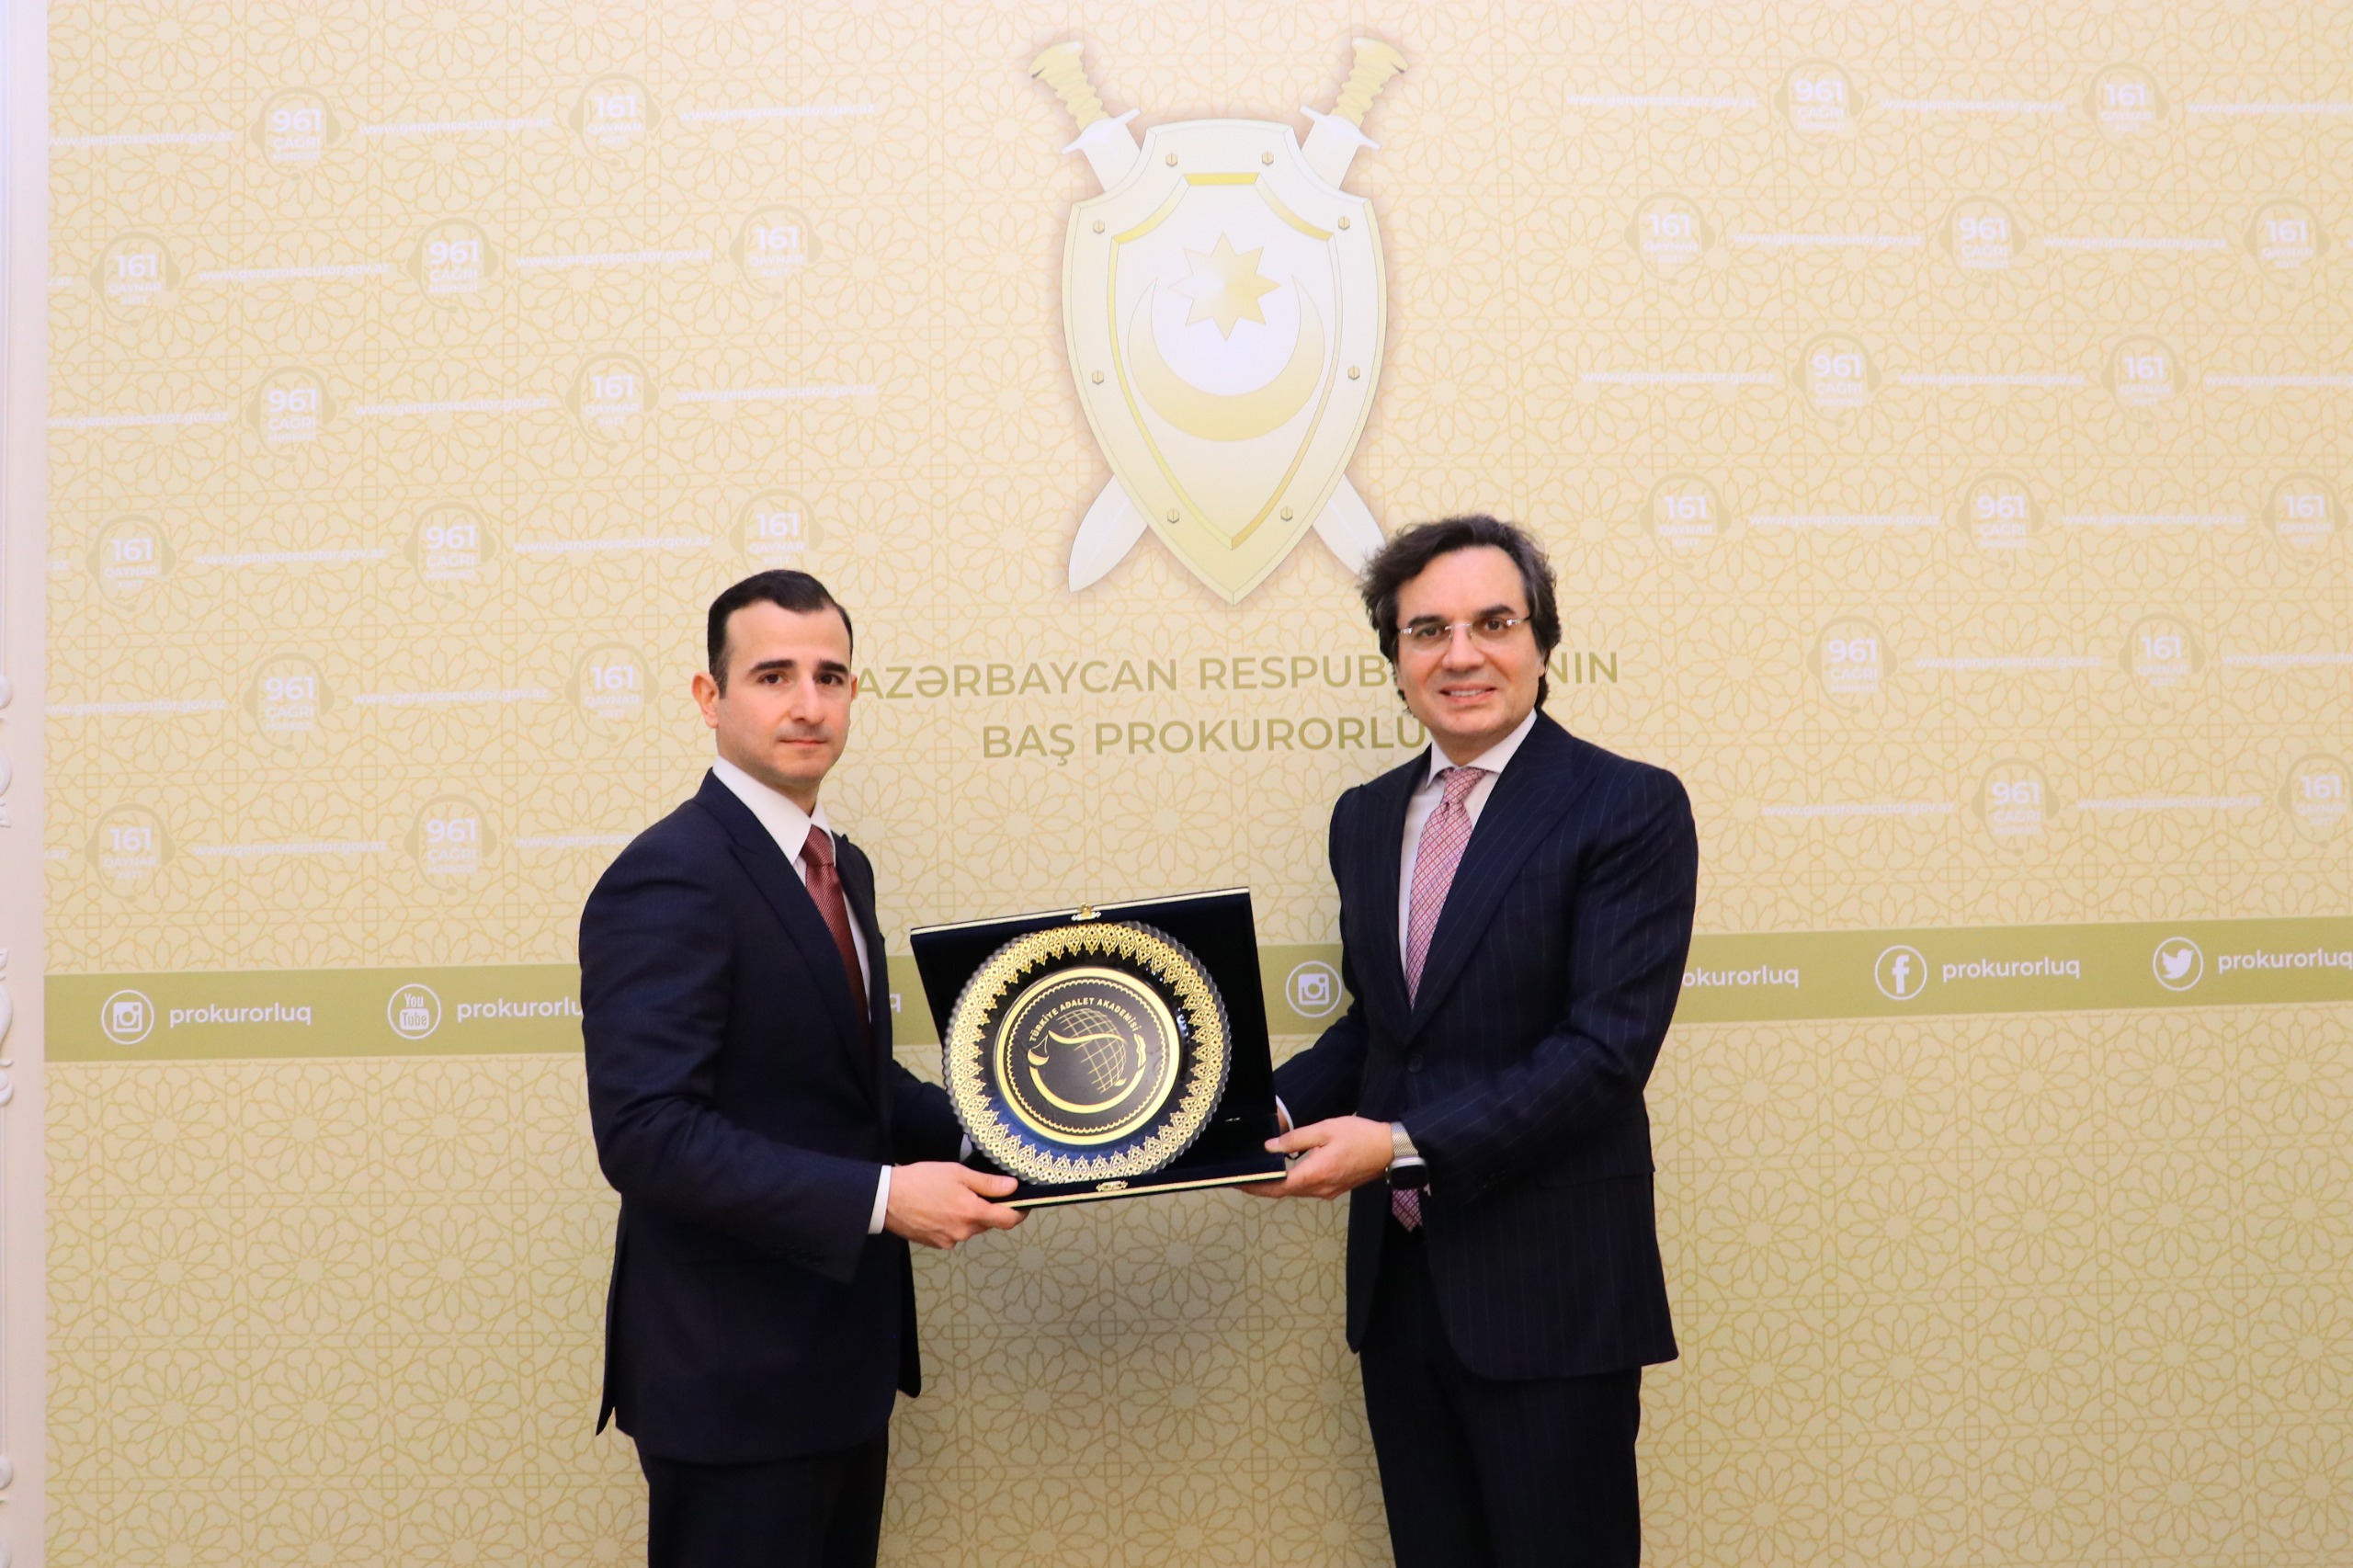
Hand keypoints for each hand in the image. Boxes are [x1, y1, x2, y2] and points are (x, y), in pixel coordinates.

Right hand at [885, 1162, 1025, 1248]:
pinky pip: (954, 1233)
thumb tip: (1012, 1188)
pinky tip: (938, 1208)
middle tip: (975, 1190)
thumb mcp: (957, 1173)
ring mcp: (949, 1241)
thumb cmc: (922, 1180)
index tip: (1023, 1204)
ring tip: (950, 1196)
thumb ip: (987, 1183)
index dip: (1020, 1212)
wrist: (886, 1199)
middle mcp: (964, 1232)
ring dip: (968, 1215)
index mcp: (972, 1213)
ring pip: (970, 1228)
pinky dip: (952, 1222)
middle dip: (987, 1209)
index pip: (1008, 1220)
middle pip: (987, 1223)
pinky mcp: (936, 1244)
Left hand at [1242, 1115, 1394, 1200]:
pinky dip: (1292, 1184)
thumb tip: (1270, 1147)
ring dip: (1276, 1187)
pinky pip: (1307, 1189)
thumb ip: (1295, 1139)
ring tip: (1259, 1176)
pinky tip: (1285, 1174)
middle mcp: (1319, 1188)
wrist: (1390, 1150)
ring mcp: (1328, 1191)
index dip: (1257, 1186)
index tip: (1240, 1183)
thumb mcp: (1325, 1130)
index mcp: (1314, 1174)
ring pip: (1295, 1192)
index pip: (1277, 1186)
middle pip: (1284, 1192)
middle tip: (1243, 1180)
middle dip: (1262, 1187)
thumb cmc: (1360, 1136)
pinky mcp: (1334, 1188)